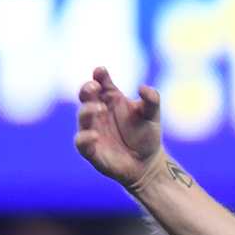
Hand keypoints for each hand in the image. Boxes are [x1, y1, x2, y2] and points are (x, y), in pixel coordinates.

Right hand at [73, 66, 176, 195]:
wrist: (147, 163)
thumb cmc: (146, 135)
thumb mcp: (152, 115)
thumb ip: (152, 99)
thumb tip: (142, 88)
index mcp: (111, 98)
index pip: (101, 82)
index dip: (99, 76)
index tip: (101, 71)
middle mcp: (98, 111)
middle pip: (86, 95)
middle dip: (87, 89)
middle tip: (94, 87)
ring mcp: (92, 129)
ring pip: (82, 117)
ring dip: (88, 111)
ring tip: (100, 108)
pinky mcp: (91, 150)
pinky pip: (81, 142)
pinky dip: (85, 138)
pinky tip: (95, 135)